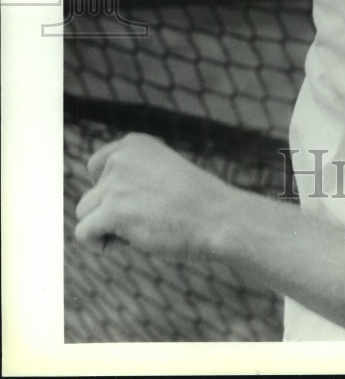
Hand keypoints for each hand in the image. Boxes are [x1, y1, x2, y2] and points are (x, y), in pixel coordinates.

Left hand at [74, 133, 235, 259]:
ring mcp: (114, 184)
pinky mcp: (111, 211)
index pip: (96, 167)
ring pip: (85, 214)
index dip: (112, 192)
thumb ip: (131, 175)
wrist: (217, 217)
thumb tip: (98, 200)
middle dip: (109, 212)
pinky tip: (133, 240)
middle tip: (146, 216)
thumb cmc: (195, 201)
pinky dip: (103, 244)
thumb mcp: (162, 171)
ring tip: (142, 228)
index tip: (139, 200)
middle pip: (90, 195)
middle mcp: (120, 158)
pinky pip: (84, 234)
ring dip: (107, 228)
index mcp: (133, 143)